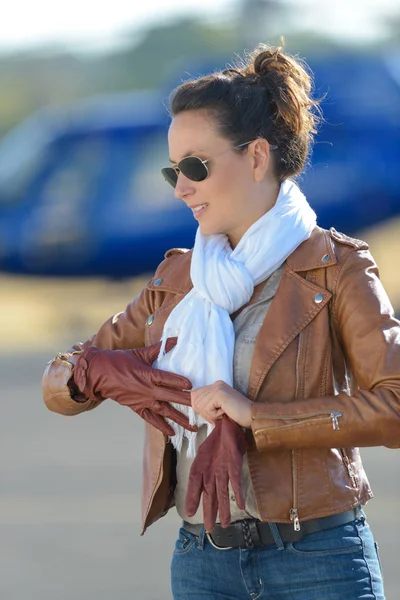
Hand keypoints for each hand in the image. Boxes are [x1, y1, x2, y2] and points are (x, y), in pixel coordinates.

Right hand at [73, 338, 196, 435]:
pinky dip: (162, 427)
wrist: (99, 374)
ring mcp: (143, 400)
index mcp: (148, 374)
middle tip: (202, 408)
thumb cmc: (120, 360)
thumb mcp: (141, 352)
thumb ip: (160, 348)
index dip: (180, 382)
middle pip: (171, 396)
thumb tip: (176, 339)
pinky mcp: (137, 408)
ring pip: (165, 411)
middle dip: (187, 402)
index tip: (193, 385)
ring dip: (179, 419)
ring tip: (193, 427)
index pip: (168, 378)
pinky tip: (172, 433)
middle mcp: (148, 389)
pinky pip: (151, 419)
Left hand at [185, 415, 249, 530]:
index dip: (191, 499)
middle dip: (209, 512)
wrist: (227, 422)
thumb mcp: (207, 456)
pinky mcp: (234, 462)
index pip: (193, 485)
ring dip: (223, 508)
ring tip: (226, 524)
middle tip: (209, 529)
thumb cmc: (217, 441)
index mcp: (200, 465)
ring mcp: (221, 466)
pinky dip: (238, 492)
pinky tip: (240, 504)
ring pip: (221, 491)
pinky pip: (236, 480)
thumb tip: (204, 486)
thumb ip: (205, 471)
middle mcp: (209, 468)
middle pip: (208, 494)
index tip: (189, 513)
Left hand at [191, 380, 252, 427]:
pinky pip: (207, 408)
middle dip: (204, 412)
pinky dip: (214, 415)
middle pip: (195, 400)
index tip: (213, 414)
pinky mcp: (220, 394)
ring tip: (223, 413)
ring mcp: (218, 387)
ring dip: (210, 415)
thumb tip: (194, 406)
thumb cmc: (237, 416)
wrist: (252, 416)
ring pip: (200, 405)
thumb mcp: (218, 408)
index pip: (195, 395)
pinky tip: (225, 412)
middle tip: (218, 416)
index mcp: (215, 385)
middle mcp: (216, 384)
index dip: (200, 408)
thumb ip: (207, 404)